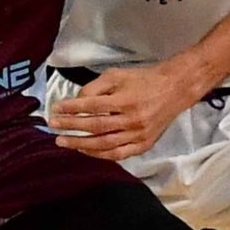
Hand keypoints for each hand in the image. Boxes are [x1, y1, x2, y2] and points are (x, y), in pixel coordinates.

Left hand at [46, 63, 202, 160]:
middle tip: (53, 128)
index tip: (55, 110)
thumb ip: (94, 87)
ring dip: (81, 145)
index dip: (71, 109)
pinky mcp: (145, 144)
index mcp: (125, 99)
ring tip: (64, 142)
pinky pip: (119, 154)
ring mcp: (139, 135)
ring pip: (105, 145)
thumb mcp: (117, 75)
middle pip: (95, 127)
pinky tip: (86, 151)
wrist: (175, 89)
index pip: (91, 106)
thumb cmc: (143, 80)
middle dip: (71, 128)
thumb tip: (76, 103)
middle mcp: (132, 119)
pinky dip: (100, 155)